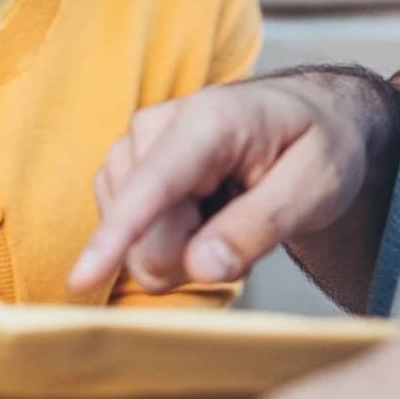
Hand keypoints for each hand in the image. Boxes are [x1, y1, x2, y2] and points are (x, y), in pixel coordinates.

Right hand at [71, 69, 399, 306]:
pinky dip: (171, 240)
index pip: (153, 185)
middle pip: (144, 235)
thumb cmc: (319, 145)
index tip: (80, 279)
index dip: (116, 235)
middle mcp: (155, 127)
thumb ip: (261, 224)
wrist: (308, 118)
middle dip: (192, 255)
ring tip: (230, 211)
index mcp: (209, 120)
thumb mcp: (318, 185)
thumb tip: (202, 266)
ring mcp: (134, 148)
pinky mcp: (125, 170)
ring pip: (132, 241)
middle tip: (247, 226)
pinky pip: (130, 236)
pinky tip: (205, 213)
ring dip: (184, 248)